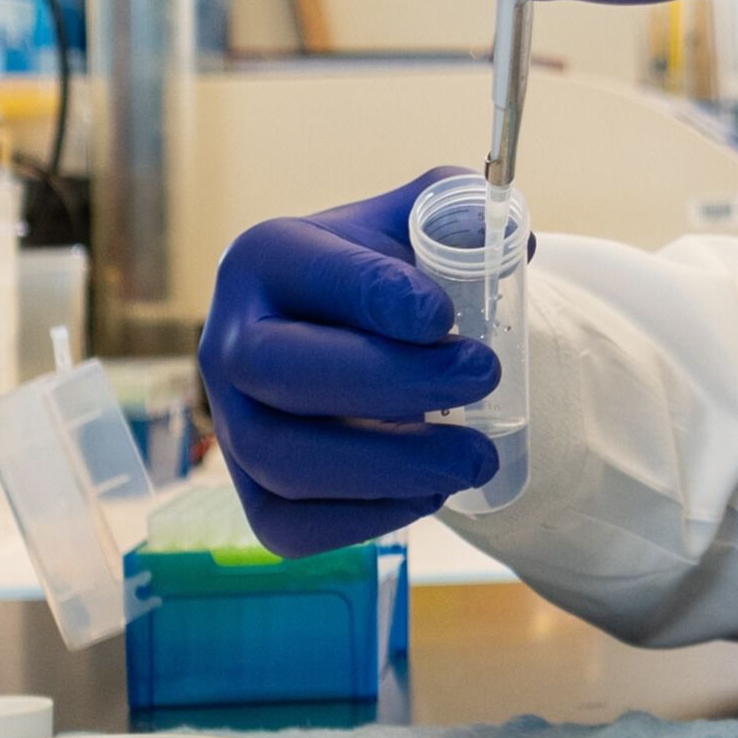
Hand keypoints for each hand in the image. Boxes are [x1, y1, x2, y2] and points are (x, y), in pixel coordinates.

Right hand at [200, 172, 502, 556]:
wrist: (355, 337)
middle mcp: (228, 338)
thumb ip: (463, 213)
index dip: (379, 296)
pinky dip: (361, 519)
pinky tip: (429, 493)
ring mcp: (229, 420)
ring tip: (476, 457)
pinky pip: (286, 524)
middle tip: (485, 377)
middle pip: (279, 368)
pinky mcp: (247, 489)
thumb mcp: (418, 223)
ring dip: (388, 465)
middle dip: (390, 381)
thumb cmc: (390, 276)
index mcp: (266, 257)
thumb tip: (510, 244)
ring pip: (279, 457)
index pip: (312, 275)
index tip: (447, 316)